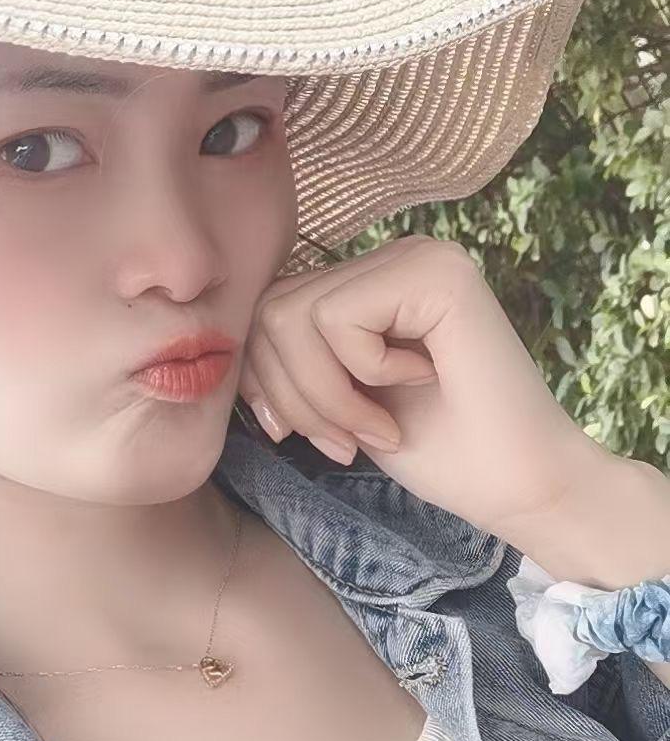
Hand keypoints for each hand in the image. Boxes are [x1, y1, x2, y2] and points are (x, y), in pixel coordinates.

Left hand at [237, 233, 602, 543]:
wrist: (520, 486)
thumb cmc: (439, 452)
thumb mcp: (340, 398)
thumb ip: (294, 357)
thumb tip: (220, 345)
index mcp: (373, 279)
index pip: (268, 309)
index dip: (266, 381)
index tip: (303, 435)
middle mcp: (396, 254)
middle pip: (269, 309)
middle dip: (289, 394)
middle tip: (344, 441)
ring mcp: (419, 256)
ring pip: (290, 316)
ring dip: (322, 395)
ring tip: (374, 428)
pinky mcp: (435, 274)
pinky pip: (334, 319)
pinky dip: (358, 376)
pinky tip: (414, 391)